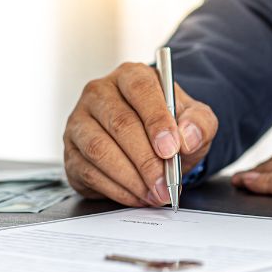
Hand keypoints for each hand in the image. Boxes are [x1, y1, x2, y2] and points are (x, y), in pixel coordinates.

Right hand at [63, 62, 217, 206]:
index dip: (156, 120)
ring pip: (100, 150)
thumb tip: (187, 137)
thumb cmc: (171, 126)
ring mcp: (80, 121)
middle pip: (120, 124)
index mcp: (131, 75)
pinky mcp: (71, 151)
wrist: (154, 144)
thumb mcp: (196, 119)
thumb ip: (199, 123)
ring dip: (131, 178)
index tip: (171, 149)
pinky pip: (89, 172)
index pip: (140, 90)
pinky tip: (138, 196)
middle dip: (146, 160)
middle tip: (166, 183)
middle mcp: (99, 93)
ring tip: (155, 194)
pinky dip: (117, 190)